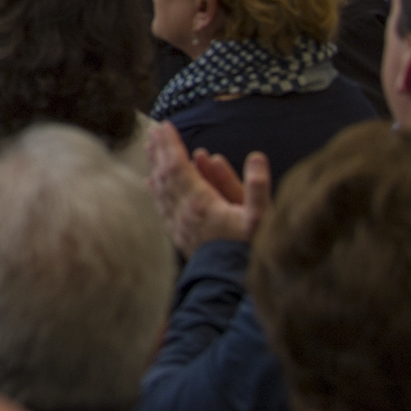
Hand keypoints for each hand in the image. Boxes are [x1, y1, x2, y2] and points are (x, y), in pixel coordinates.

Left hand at [145, 123, 271, 255]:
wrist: (232, 284)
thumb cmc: (249, 251)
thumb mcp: (261, 218)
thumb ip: (258, 187)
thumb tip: (256, 157)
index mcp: (200, 202)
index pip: (179, 166)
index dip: (172, 144)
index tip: (166, 126)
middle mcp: (183, 211)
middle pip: (165, 174)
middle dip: (160, 150)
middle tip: (154, 130)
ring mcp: (178, 223)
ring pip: (160, 188)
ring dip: (155, 165)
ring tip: (150, 147)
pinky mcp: (178, 235)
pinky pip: (161, 205)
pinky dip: (154, 189)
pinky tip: (149, 181)